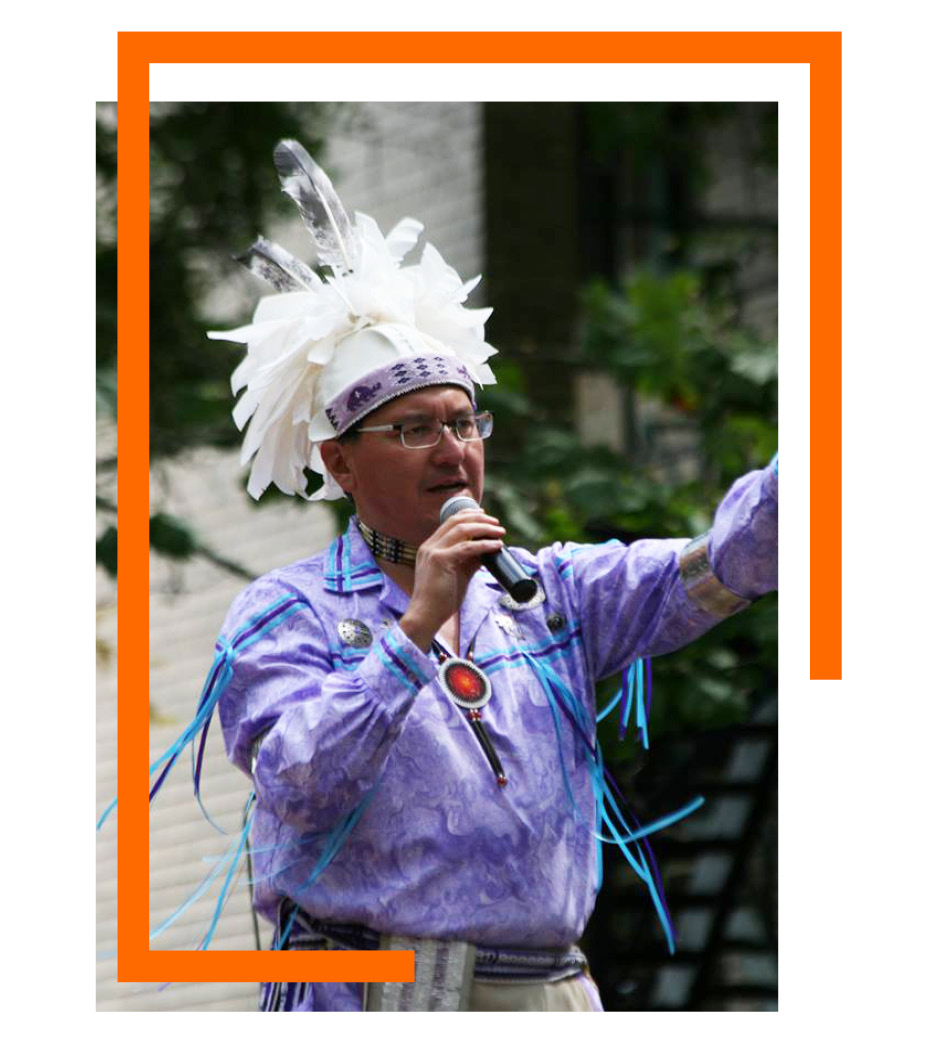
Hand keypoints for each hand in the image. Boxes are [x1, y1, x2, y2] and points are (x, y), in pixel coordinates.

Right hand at [399, 509, 504, 650]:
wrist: (425, 616)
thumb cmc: (440, 599)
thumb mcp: (456, 574)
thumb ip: (469, 561)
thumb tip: (487, 552)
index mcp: (430, 547)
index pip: (449, 522)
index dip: (468, 515)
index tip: (485, 516)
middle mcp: (429, 546)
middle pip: (456, 521)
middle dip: (479, 518)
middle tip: (496, 523)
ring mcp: (433, 552)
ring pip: (462, 529)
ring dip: (484, 528)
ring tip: (500, 532)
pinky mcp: (440, 561)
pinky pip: (466, 547)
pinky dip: (484, 544)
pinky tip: (496, 545)